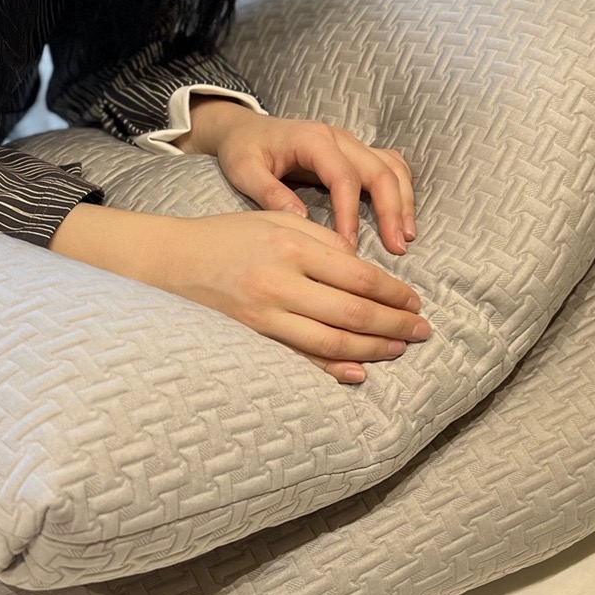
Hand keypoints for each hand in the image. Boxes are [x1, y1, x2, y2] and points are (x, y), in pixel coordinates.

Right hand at [50, 206, 429, 382]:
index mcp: (290, 246)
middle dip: (394, 326)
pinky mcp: (252, 337)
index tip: (415, 302)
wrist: (172, 261)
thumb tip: (366, 273)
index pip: (358, 274)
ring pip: (332, 341)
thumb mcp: (274, 220)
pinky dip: (330, 369)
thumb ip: (322, 241)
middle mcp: (280, 283)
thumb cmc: (228, 236)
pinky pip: (299, 358)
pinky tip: (357, 374)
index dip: (393, 293)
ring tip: (399, 351)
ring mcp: (264, 315)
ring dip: (372, 349)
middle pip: (352, 313)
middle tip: (422, 332)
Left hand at [175, 97, 415, 252]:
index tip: (350, 247)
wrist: (243, 129)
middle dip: (392, 210)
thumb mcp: (244, 170)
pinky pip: (388, 166)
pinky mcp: (354, 154)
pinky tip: (401, 218)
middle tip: (396, 247)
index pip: (344, 178)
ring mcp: (350, 144)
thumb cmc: (242, 149)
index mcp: (313, 140)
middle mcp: (339, 138)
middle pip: (380, 170)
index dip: (350, 214)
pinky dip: (400, 190)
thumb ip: (270, 193)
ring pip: (392, 167)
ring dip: (403, 201)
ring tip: (405, 237)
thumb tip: (302, 220)